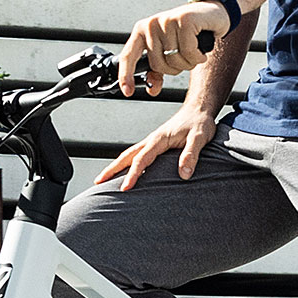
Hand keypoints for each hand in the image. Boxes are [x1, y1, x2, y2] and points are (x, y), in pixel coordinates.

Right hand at [97, 107, 221, 188]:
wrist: (199, 109)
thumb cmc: (199, 122)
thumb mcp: (199, 138)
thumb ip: (191, 155)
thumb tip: (184, 174)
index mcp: (159, 139)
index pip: (141, 159)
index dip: (133, 174)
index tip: (125, 188)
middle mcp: (152, 140)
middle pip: (126, 155)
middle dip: (111, 169)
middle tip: (98, 182)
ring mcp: (152, 142)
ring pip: (129, 155)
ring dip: (116, 166)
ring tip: (104, 179)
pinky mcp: (155, 144)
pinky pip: (136, 155)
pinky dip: (126, 163)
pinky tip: (125, 172)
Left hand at [118, 0, 227, 97]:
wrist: (211, 13)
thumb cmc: (188, 32)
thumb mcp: (168, 50)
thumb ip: (157, 69)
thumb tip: (152, 88)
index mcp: (142, 31)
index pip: (128, 55)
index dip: (126, 75)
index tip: (128, 91)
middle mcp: (151, 24)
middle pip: (158, 65)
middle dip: (174, 69)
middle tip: (183, 57)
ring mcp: (167, 20)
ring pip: (175, 61)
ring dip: (189, 63)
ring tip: (193, 50)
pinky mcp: (184, 20)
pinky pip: (189, 53)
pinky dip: (198, 57)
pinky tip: (201, 49)